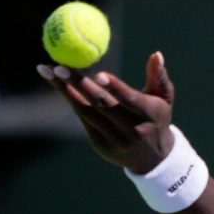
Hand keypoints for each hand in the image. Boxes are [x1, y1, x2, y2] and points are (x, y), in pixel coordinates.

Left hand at [37, 51, 175, 173]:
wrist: (152, 158)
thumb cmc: (157, 118)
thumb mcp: (164, 98)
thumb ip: (158, 76)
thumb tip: (156, 54)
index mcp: (149, 115)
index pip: (130, 100)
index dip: (114, 88)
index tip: (98, 74)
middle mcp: (132, 130)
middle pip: (101, 105)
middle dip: (78, 84)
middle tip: (60, 66)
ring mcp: (115, 140)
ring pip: (86, 112)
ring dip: (66, 91)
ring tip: (49, 71)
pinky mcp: (101, 145)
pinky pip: (84, 119)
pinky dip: (72, 101)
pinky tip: (60, 85)